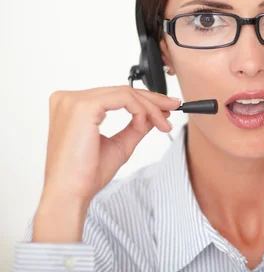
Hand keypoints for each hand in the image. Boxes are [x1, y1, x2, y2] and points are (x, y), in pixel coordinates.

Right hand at [34, 86, 179, 240]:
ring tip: (163, 124)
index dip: (144, 101)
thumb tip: (155, 114)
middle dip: (152, 101)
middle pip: (121, 91)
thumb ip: (135, 126)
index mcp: (72, 106)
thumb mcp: (120, 144)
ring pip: (126, 93)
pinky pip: (124, 98)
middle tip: (173, 109)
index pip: (115, 95)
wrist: (71, 193)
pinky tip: (143, 125)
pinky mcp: (83, 106)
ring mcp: (74, 101)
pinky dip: (140, 110)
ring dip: (150, 108)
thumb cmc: (86, 174)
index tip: (165, 109)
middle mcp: (69, 99)